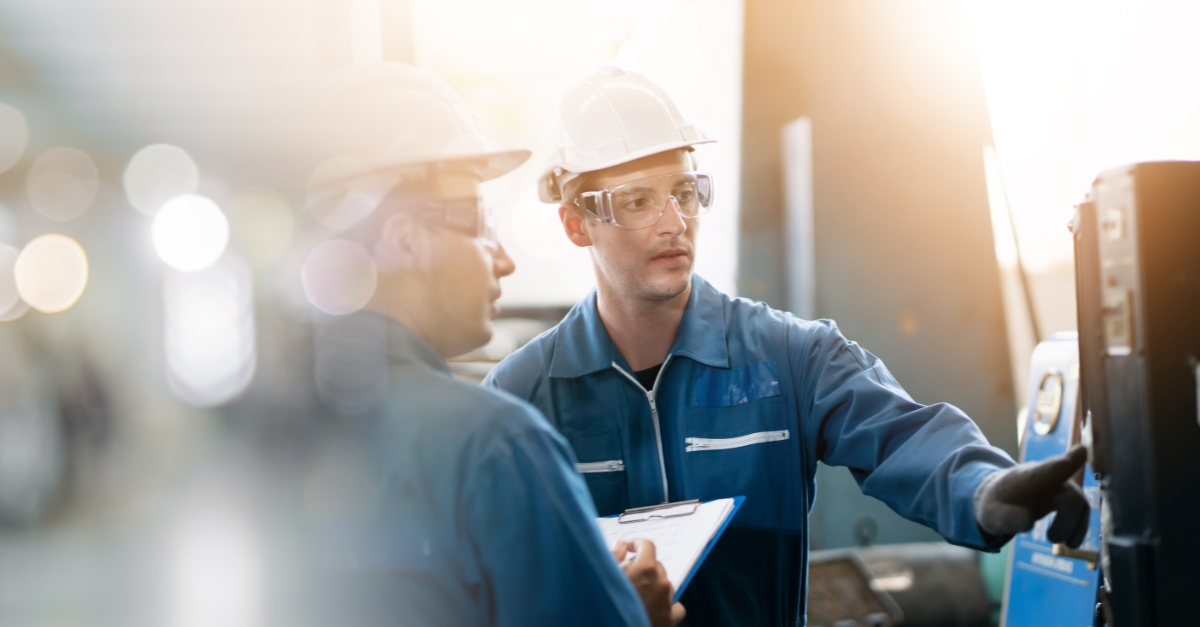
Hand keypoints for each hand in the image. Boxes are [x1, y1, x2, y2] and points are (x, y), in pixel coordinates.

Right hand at [612, 538, 685, 626]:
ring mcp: (668, 601)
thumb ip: (615, 556)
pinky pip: (675, 605)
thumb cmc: (610, 604)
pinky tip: (653, 608)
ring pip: (664, 584)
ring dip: (653, 585)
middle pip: (655, 566)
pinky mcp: (671, 618)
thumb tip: (622, 544)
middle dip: (643, 567)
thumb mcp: (606, 576)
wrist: (616, 626)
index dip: (636, 544)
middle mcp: (661, 582)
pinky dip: (666, 604)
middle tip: (628, 577)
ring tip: (637, 596)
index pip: (647, 546)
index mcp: (646, 569)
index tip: (629, 548)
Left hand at [974, 445, 1089, 546]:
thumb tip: (1028, 522)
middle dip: (1067, 520)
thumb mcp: (992, 514)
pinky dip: (1079, 527)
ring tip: (1064, 544)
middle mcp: (1049, 478)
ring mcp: (1058, 486)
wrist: (998, 499)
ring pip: (1079, 503)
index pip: (1053, 468)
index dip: (1069, 461)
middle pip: (1071, 493)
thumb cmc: (995, 505)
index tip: (1083, 450)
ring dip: (1075, 526)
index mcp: (1030, 477)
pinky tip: (1070, 542)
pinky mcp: (1065, 498)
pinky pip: (1080, 510)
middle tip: (1052, 539)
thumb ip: (1006, 518)